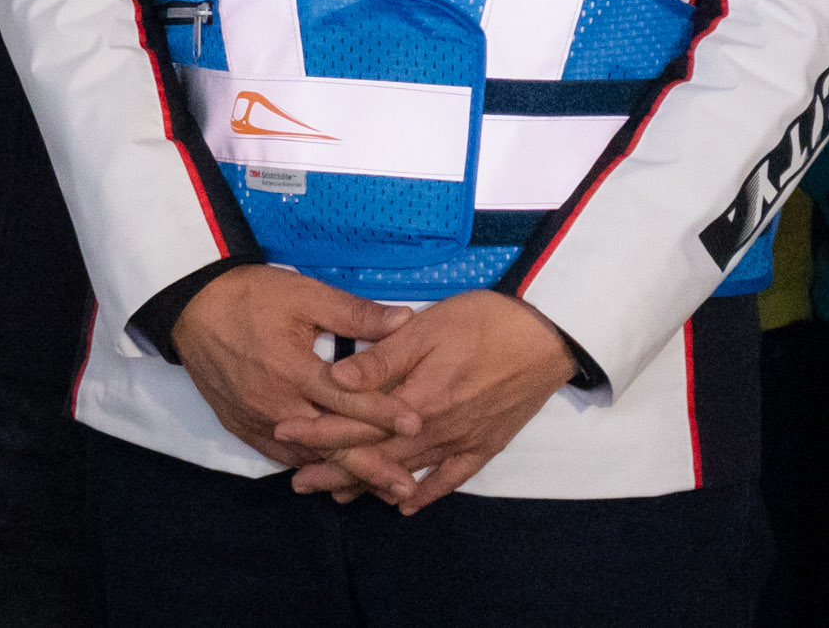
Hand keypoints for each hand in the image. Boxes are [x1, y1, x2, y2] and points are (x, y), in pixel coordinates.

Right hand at [167, 265, 415, 464]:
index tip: (416, 424)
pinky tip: (330, 475)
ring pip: (306, 456)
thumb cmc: (250, 295)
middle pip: (329, 442)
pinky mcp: (241, 426)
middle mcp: (276, 404)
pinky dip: (309, 465)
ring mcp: (256, 420)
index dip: (382, 412)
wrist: (190, 307)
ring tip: (378, 489)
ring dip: (342, 472)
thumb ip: (354, 313)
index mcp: (293, 369)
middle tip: (406, 486)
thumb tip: (405, 320)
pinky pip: (281, 455)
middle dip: (370, 466)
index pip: (346, 399)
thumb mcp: (303, 294)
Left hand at [278, 290, 578, 512]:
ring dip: (370, 485)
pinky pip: (451, 478)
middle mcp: (435, 429)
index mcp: (415, 399)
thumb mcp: (424, 330)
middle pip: (376, 456)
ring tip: (337, 495)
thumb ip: (381, 359)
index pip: (357, 422)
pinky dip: (426, 493)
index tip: (283, 435)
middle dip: (334, 469)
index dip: (319, 430)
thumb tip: (335, 379)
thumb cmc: (481, 322)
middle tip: (298, 483)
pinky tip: (405, 505)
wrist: (546, 335)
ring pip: (407, 471)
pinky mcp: (486, 445)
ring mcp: (462, 441)